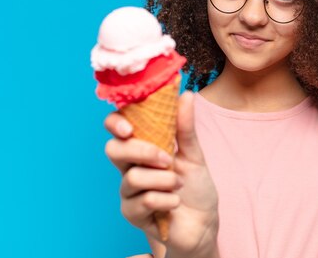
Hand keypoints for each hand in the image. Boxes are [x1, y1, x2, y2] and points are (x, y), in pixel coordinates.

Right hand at [105, 91, 219, 257]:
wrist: (204, 222)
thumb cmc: (195, 186)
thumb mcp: (194, 153)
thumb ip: (185, 126)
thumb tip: (186, 94)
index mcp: (142, 147)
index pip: (117, 128)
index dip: (116, 123)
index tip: (129, 128)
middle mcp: (130, 167)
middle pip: (113, 150)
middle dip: (143, 151)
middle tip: (167, 159)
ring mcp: (129, 191)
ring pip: (133, 177)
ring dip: (165, 180)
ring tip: (179, 185)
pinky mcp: (133, 214)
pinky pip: (144, 201)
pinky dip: (167, 200)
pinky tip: (175, 203)